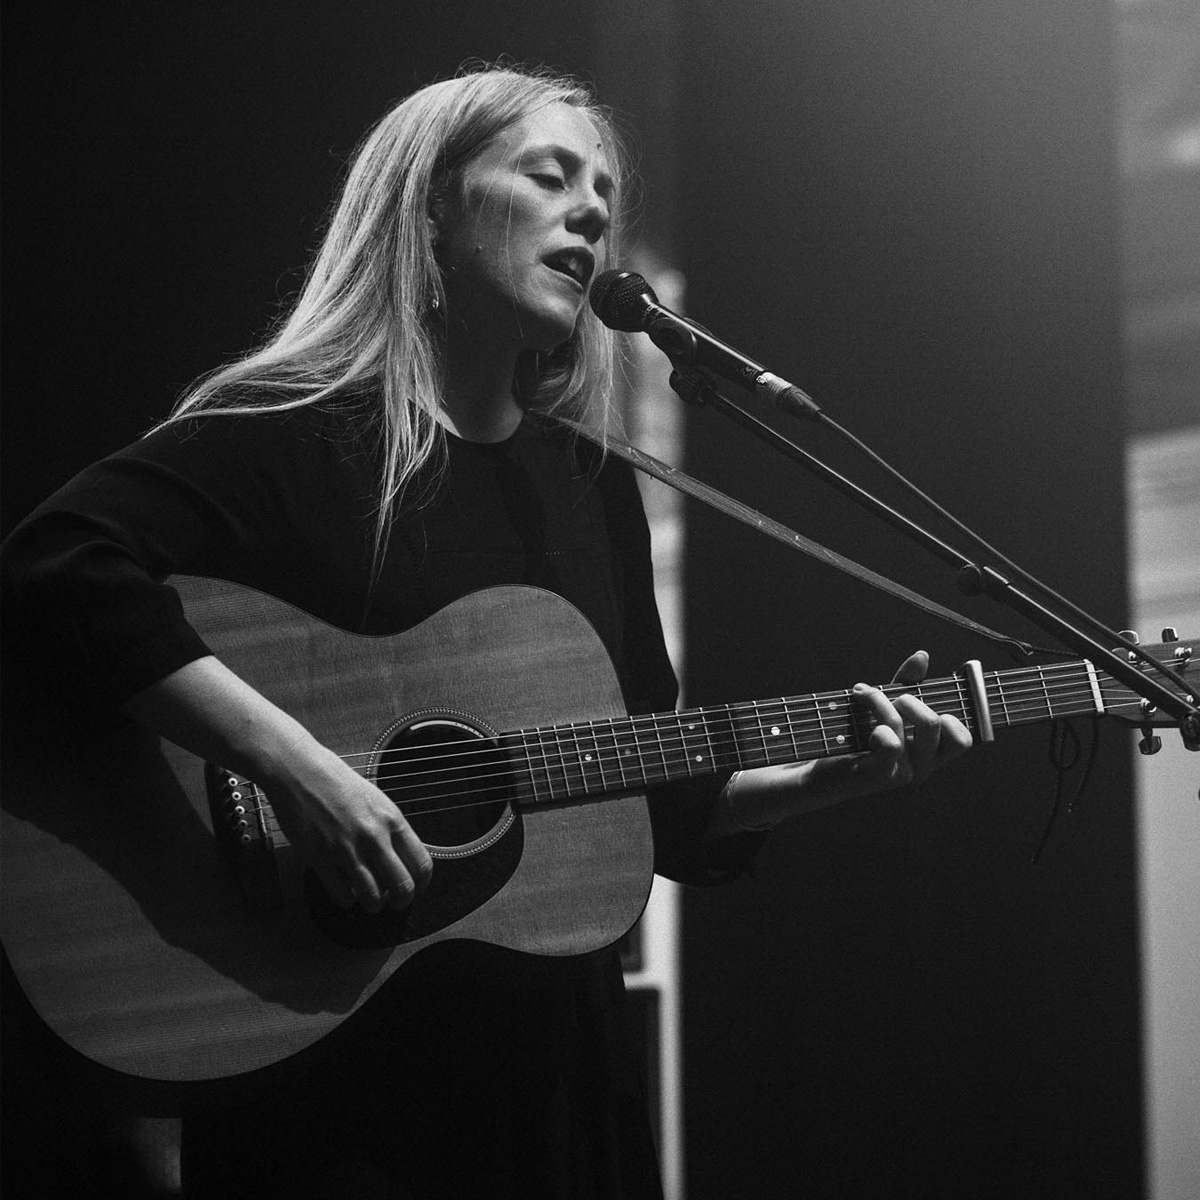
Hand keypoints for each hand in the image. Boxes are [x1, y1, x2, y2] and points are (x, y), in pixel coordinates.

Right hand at [262, 743, 433, 913]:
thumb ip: (391, 829)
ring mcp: (347, 849)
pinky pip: (342, 895)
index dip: (421, 884)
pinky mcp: (320, 858)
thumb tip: (404, 858)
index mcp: (392, 820)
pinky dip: (346, 899)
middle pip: (402, 888)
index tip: (415, 888)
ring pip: (372, 898)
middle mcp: (374, 837)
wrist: (301, 772)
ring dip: (373, 904)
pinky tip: (345, 889)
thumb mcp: (377, 801)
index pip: (422, 864)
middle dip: (401, 901)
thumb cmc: (338, 783)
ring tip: (369, 899)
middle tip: (394, 902)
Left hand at [842, 650, 972, 791]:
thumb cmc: (859, 737)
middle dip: (908, 698)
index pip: (964, 739)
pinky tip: (859, 726)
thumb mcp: (887, 706)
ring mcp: (904, 773)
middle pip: (935, 723)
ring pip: (903, 724)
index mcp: (932, 753)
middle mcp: (924, 766)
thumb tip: (922, 656)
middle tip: (889, 698)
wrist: (823, 771)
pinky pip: (890, 742)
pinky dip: (873, 723)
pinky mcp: (881, 775)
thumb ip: (908, 684)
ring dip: (879, 700)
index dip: (952, 716)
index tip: (928, 701)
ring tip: (862, 696)